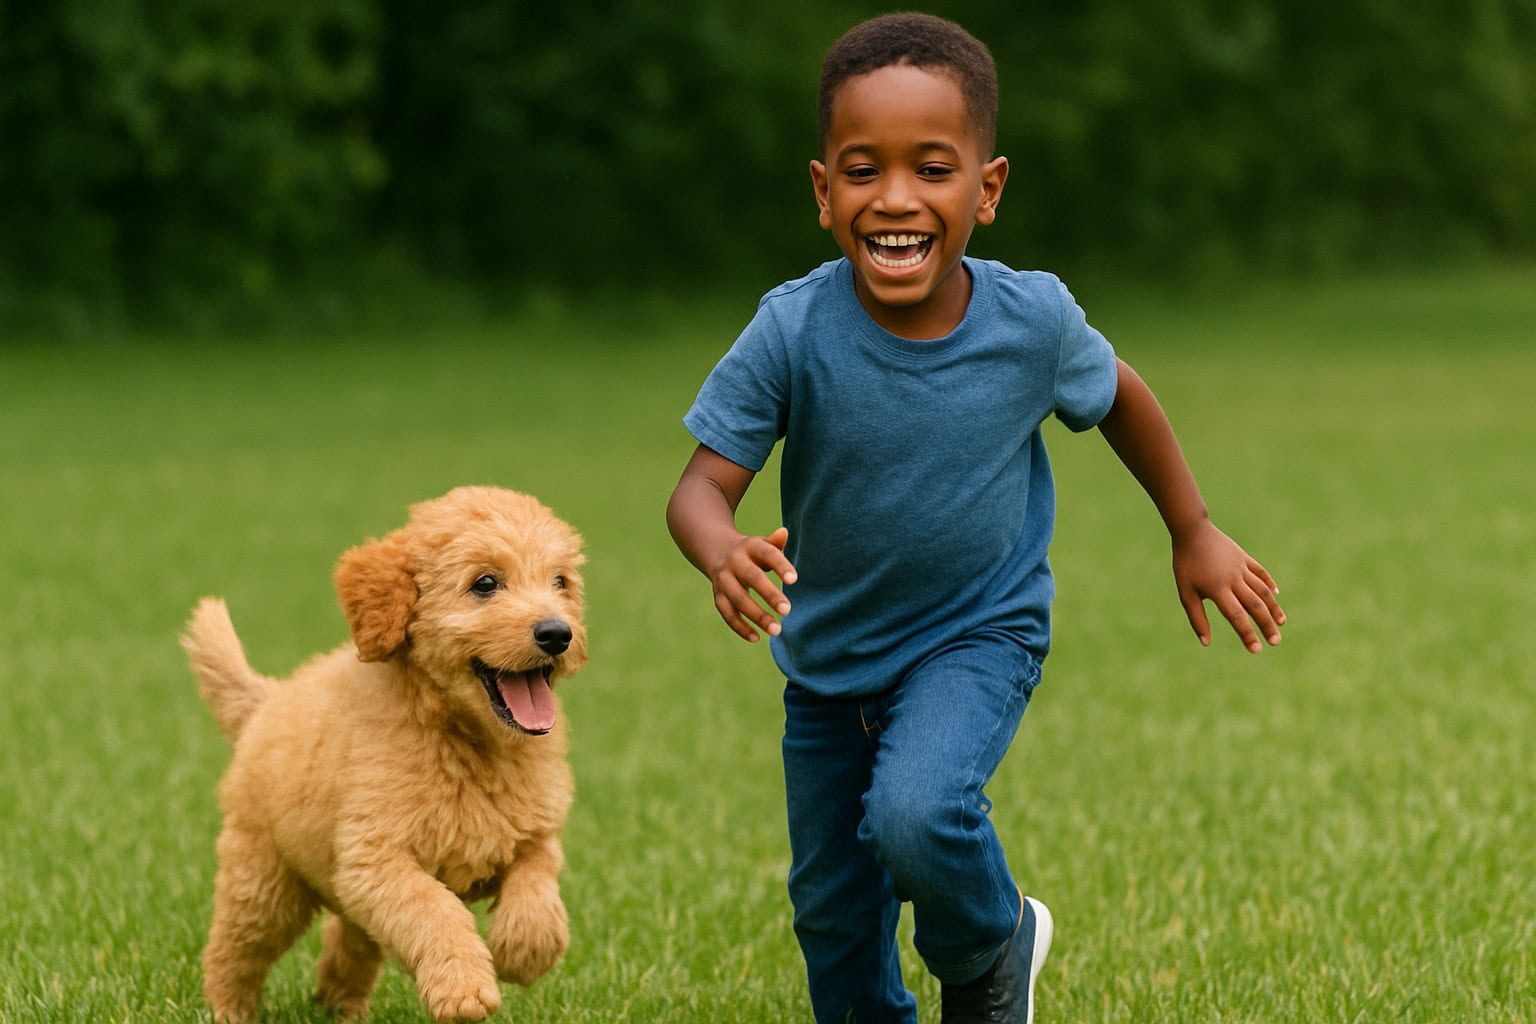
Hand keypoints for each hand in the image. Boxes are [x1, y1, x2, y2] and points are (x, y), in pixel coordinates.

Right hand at [711, 526, 797, 642]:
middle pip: (752, 578)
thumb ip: (774, 543)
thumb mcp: (762, 544)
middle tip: (787, 610)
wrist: (717, 551)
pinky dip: (740, 627)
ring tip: (777, 630)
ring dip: (757, 616)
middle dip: (769, 594)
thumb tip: (784, 533)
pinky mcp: (718, 596)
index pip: (767, 553)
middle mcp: (734, 563)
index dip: (780, 565)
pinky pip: (727, 613)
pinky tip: (756, 638)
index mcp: (749, 547)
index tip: (794, 580)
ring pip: (738, 599)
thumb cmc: (752, 552)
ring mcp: (723, 580)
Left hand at [1172, 520, 1284, 652]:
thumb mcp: (1186, 592)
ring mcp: (1241, 567)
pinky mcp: (1244, 558)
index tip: (1256, 650)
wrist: (1192, 531)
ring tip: (1281, 623)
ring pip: (1263, 591)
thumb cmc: (1186, 564)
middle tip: (1275, 642)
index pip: (1237, 617)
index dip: (1247, 635)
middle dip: (1267, 626)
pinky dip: (1269, 584)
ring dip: (1274, 608)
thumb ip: (1197, 618)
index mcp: (1218, 589)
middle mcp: (1234, 579)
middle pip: (1255, 606)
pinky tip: (1276, 595)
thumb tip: (1206, 643)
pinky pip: (1261, 573)